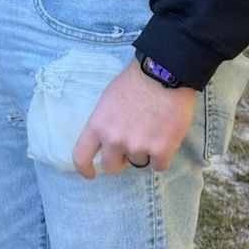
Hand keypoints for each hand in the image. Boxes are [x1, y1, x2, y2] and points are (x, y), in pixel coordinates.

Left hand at [71, 63, 194, 179]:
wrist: (164, 74)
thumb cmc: (135, 82)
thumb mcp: (108, 100)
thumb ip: (105, 123)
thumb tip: (107, 140)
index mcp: (97, 126)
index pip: (81, 157)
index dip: (85, 169)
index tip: (91, 174)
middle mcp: (114, 140)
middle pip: (112, 167)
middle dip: (120, 162)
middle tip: (130, 149)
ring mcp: (138, 147)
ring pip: (139, 163)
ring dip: (145, 152)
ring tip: (153, 130)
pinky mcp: (161, 150)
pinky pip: (159, 165)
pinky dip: (163, 156)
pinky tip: (166, 138)